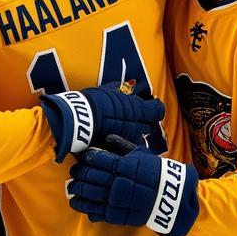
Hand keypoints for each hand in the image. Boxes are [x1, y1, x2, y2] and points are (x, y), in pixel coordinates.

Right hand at [41, 83, 164, 162]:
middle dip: (143, 123)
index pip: (158, 110)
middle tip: (132, 119)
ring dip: (133, 135)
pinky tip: (113, 140)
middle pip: (149, 126)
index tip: (148, 108)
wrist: (78, 121)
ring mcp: (128, 140)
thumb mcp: (107, 91)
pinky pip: (126, 148)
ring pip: (138, 139)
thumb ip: (120, 89)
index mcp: (138, 110)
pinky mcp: (118, 150)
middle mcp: (137, 126)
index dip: (154, 109)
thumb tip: (129, 85)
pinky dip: (122, 145)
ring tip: (120, 131)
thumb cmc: (93, 103)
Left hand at [67, 136, 198, 235]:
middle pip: (89, 176)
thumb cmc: (155, 172)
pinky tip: (77, 203)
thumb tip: (106, 138)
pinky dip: (84, 207)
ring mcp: (115, 200)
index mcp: (122, 166)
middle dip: (79, 174)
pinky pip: (95, 211)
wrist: (169, 197)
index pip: (96, 160)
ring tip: (72, 188)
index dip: (86, 158)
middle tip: (74, 172)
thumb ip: (121, 145)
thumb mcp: (141, 154)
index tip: (83, 158)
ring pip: (88, 194)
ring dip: (76, 190)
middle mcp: (117, 183)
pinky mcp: (116, 215)